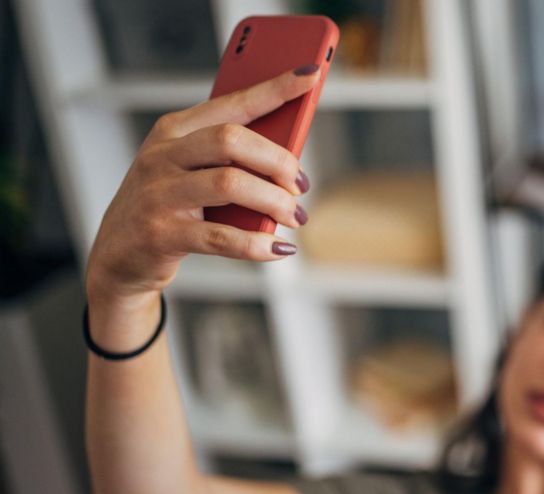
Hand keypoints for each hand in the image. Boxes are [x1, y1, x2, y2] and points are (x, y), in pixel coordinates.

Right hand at [86, 66, 321, 306]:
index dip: (274, 89)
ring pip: (231, 184)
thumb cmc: (168, 205)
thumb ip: (228, 157)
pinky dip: (259, 245)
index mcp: (174, 130)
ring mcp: (159, 194)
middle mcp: (163, 156)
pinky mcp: (162, 234)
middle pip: (232, 140)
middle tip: (300, 184)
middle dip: (278, 160)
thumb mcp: (189, 170)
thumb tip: (289, 157)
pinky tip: (279, 248)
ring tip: (294, 216)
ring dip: (275, 201)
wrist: (119, 254)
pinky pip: (223, 238)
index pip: (232, 102)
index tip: (310, 75)